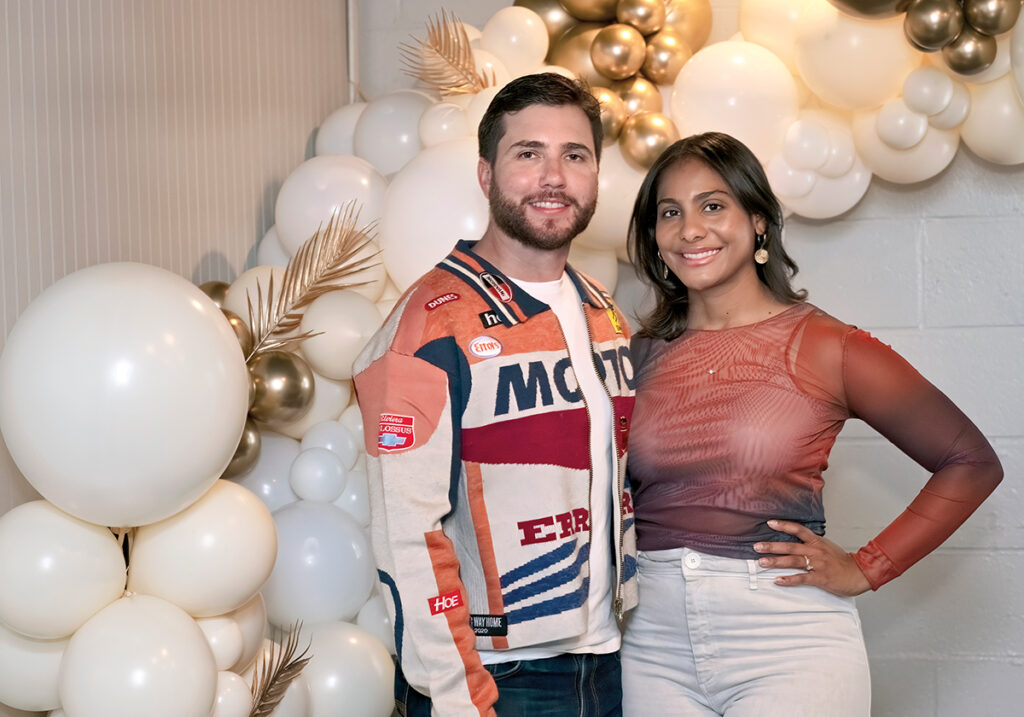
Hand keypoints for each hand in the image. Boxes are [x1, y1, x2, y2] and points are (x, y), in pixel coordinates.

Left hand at [753, 520, 871, 596]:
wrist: (859, 572)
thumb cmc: (842, 561)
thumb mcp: (826, 546)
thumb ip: (811, 543)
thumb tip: (795, 541)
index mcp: (816, 541)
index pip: (798, 529)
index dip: (783, 526)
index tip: (769, 523)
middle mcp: (815, 550)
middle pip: (790, 546)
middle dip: (771, 546)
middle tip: (756, 547)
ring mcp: (817, 564)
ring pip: (793, 561)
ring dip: (776, 561)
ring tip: (762, 562)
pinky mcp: (820, 577)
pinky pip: (802, 578)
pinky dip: (789, 579)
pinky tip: (778, 580)